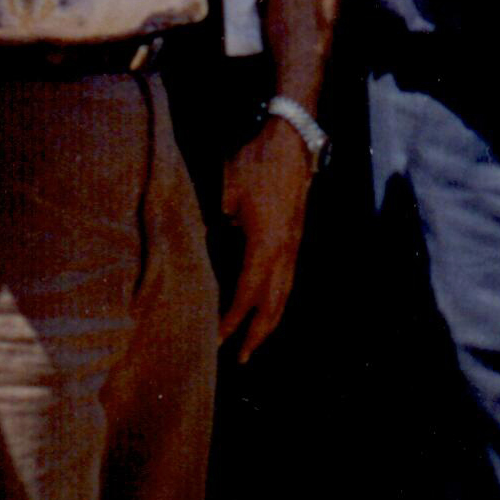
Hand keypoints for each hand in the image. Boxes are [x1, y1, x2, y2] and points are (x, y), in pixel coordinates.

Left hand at [219, 119, 314, 360]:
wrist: (291, 141)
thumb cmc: (255, 163)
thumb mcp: (224, 192)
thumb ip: (213, 223)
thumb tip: (202, 243)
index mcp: (265, 245)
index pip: (247, 294)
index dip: (232, 320)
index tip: (218, 339)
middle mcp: (285, 252)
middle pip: (274, 305)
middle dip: (258, 334)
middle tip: (242, 358)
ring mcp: (295, 246)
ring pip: (286, 294)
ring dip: (271, 320)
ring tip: (257, 339)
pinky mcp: (297, 237)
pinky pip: (289, 279)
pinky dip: (278, 300)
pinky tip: (269, 304)